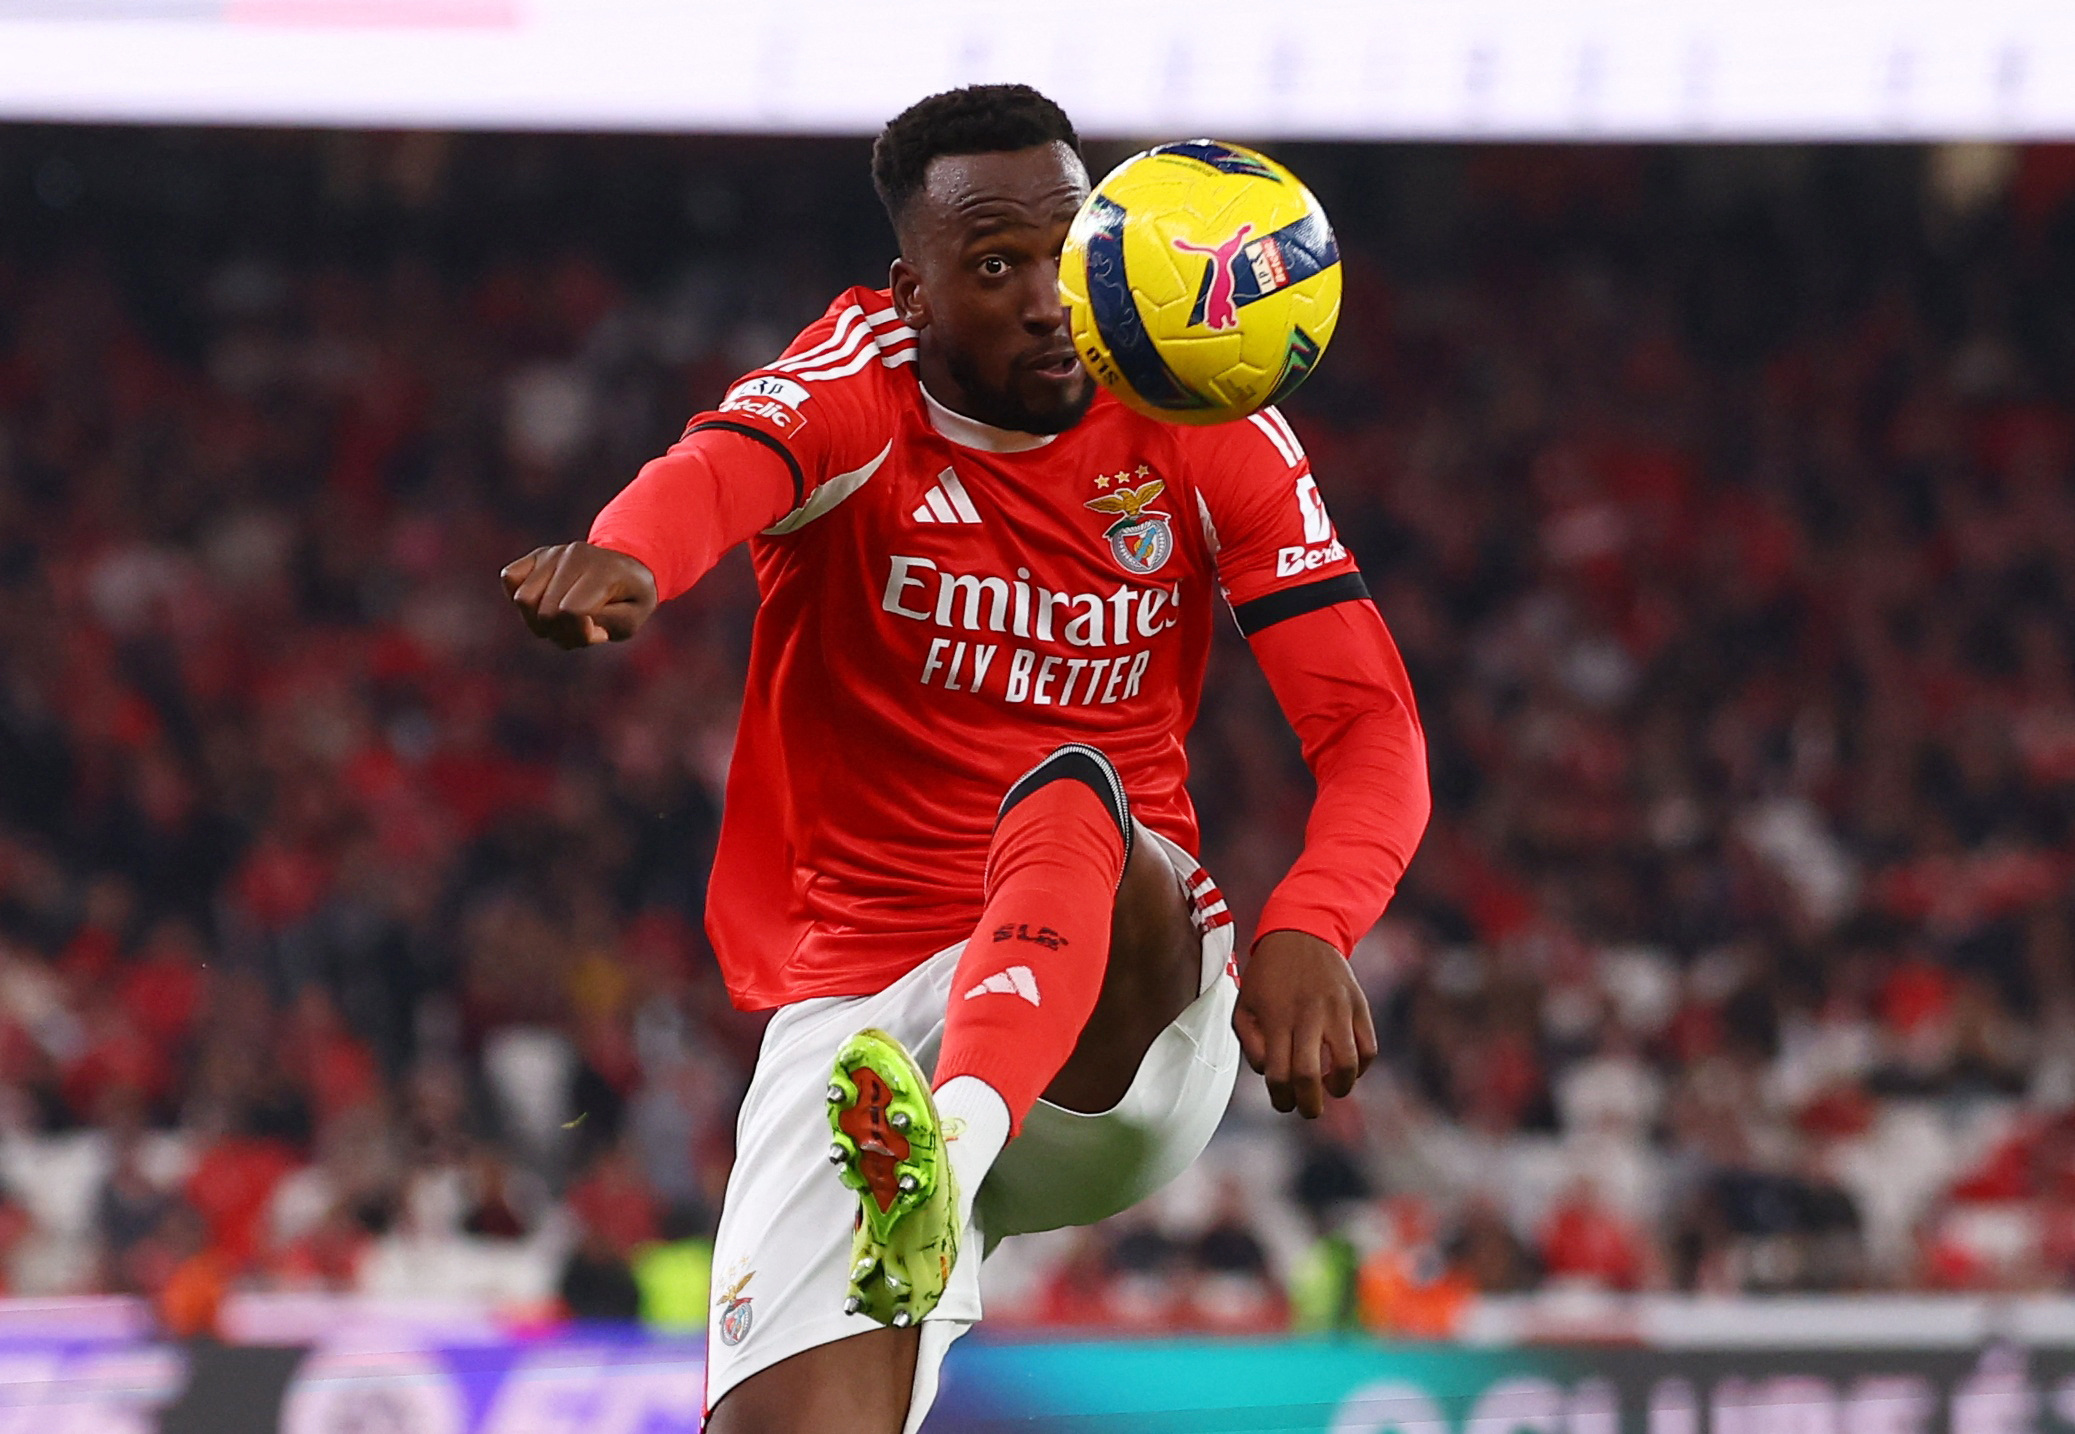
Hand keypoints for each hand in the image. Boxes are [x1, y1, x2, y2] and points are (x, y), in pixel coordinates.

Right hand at [501, 543, 658, 649]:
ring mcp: (552, 553)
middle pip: (544, 612)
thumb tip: (573, 619)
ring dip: (540, 622)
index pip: (571, 612)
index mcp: (603, 571)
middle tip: (583, 628)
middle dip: (561, 632)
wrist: (627, 565)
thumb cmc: (631, 597)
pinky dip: (522, 601)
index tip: (598, 631)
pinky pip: (509, 578)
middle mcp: (574, 556)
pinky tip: (545, 603)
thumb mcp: (632, 619)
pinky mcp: (536, 556)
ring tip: (564, 618)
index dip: (580, 633)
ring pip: (523, 600)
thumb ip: (606, 625)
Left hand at [1233, 929, 1377, 1118]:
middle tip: (1308, 1110)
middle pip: (1309, 1075)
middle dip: (1309, 1105)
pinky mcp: (1359, 1006)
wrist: (1302, 933)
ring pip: (1347, 1065)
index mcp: (1276, 1018)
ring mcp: (1337, 1010)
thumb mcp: (1244, 1005)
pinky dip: (1361, 1068)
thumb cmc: (1268, 976)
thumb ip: (1251, 1043)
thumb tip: (1270, 1074)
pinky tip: (1347, 1068)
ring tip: (1331, 1089)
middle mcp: (1308, 1015)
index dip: (1281, 1099)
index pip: (1278, 1075)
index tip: (1282, 1102)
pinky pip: (1368, 1049)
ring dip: (1340, 1088)